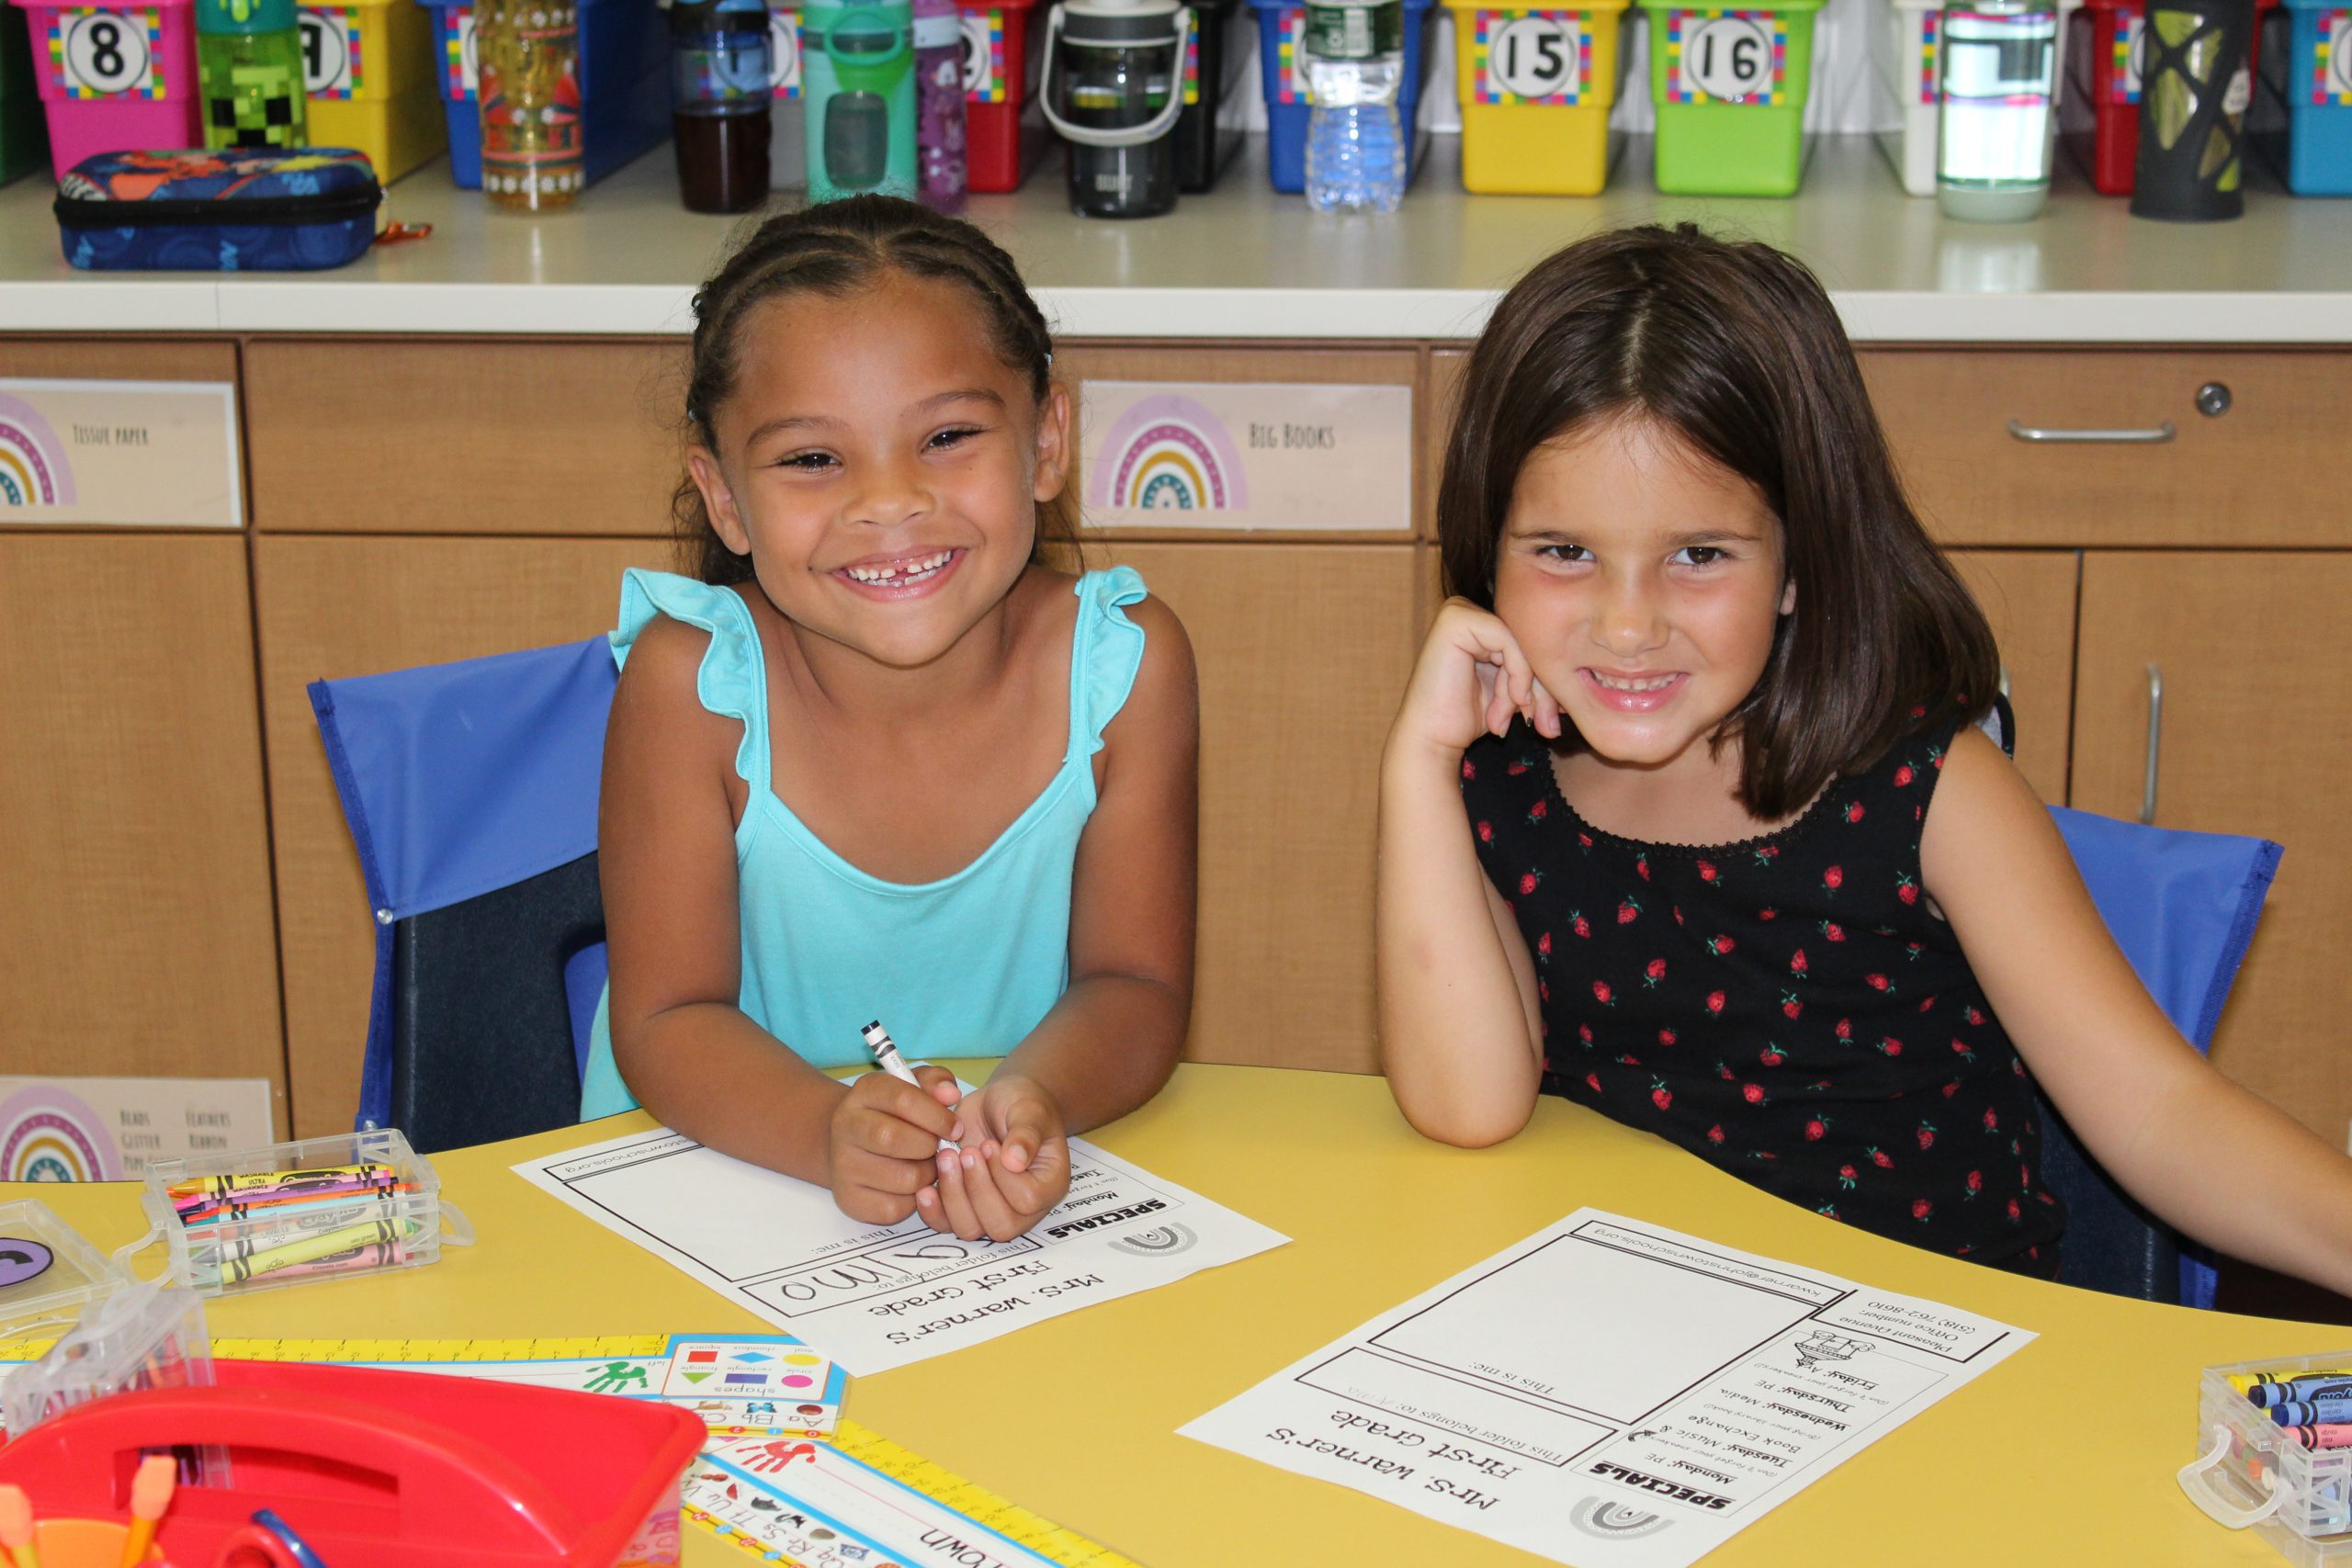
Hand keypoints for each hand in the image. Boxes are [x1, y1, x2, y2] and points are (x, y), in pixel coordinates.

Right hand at [824, 1065, 959, 1224]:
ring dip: (927, 1175)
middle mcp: (847, 1126)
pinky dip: (913, 1200)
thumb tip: (951, 1094)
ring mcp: (843, 1165)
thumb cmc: (895, 1114)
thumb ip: (936, 1082)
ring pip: (903, 1178)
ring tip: (926, 1165)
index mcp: (865, 1092)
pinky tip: (910, 1184)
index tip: (955, 1128)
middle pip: (894, 1139)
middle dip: (929, 1146)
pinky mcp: (849, 1199)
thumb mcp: (914, 1087)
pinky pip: (895, 1207)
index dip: (937, 1115)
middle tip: (939, 1148)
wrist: (854, 1144)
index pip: (903, 1099)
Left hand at [915, 1074, 1069, 1241]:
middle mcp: (1024, 1210)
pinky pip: (946, 1224)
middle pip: (1001, 1225)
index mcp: (1049, 1185)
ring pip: (970, 1229)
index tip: (989, 1145)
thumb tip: (1015, 1161)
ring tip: (946, 1157)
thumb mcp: (1029, 1111)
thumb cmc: (1022, 1106)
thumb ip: (1026, 1134)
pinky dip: (933, 1210)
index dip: (1003, 1176)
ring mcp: (992, 1212)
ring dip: (953, 1196)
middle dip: (976, 1189)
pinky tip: (925, 1187)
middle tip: (966, 1152)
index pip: (1028, 1200)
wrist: (999, 1105)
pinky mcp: (963, 1207)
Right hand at [1391, 599, 1560, 762]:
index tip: (1548, 722)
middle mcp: (1467, 610)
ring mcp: (1458, 611)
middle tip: (1545, 727)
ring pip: (1522, 642)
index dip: (1544, 681)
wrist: (1432, 740)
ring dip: (1524, 687)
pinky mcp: (1456, 620)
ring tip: (1509, 719)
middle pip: (1527, 639)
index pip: (1528, 641)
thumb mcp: (1513, 690)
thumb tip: (1586, 670)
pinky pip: (1509, 640)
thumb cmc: (1467, 719)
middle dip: (1541, 688)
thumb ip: (1536, 671)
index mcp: (1479, 623)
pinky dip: (1518, 674)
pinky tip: (1511, 702)